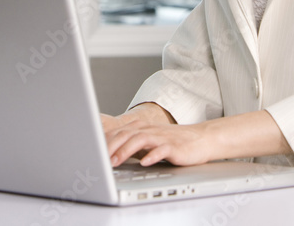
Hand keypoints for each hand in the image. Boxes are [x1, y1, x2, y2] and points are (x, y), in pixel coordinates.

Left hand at [103, 109, 291, 167]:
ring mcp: (162, 138)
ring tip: (115, 161)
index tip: (92, 152)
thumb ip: (133, 145)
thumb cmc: (173, 143)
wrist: (201, 139)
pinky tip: (145, 163)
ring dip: (125, 151)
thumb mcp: (150, 143)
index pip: (119, 133)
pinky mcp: (174, 146)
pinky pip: (161, 150)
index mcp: (142, 129)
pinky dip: (152, 156)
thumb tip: (111, 153)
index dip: (104, 142)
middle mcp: (150, 131)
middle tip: (99, 160)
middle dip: (110, 147)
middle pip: (125, 135)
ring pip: (139, 140)